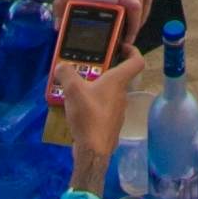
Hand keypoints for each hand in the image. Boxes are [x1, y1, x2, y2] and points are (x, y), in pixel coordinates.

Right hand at [57, 39, 147, 187]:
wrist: (93, 151)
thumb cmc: (88, 116)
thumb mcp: (73, 90)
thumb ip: (66, 73)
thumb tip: (61, 66)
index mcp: (118, 82)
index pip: (137, 61)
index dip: (133, 50)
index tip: (121, 47)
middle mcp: (122, 95)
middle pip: (118, 77)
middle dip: (103, 71)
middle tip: (86, 69)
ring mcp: (117, 111)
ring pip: (109, 94)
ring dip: (96, 89)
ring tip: (77, 90)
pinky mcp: (110, 125)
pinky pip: (103, 109)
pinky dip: (93, 106)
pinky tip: (78, 110)